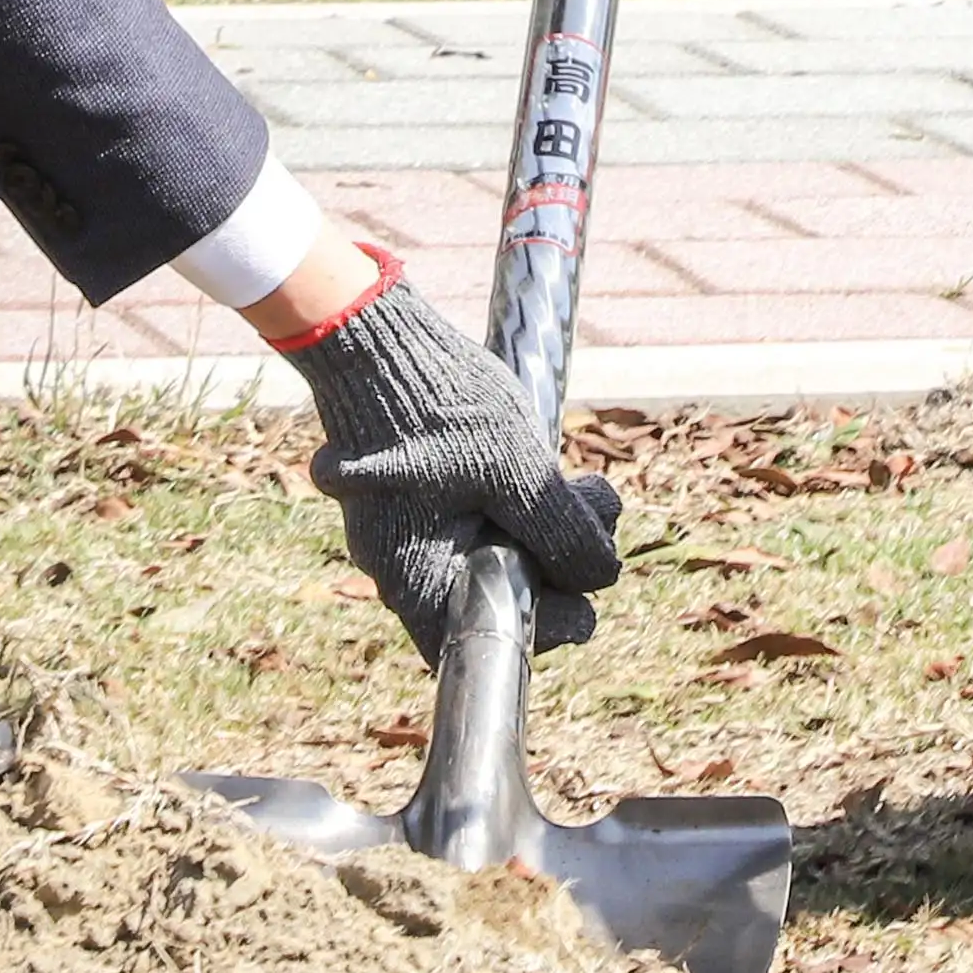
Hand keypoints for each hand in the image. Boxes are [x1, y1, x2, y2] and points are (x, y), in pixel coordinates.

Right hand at [274, 264, 624, 661]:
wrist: (370, 333)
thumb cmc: (437, 404)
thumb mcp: (516, 471)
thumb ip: (562, 533)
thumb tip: (602, 577)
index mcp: (413, 576)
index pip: (483, 639)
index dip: (544, 622)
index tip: (585, 586)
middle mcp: (397, 564)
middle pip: (491, 594)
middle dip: (555, 562)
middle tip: (593, 513)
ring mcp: (399, 526)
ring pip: (488, 552)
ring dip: (542, 526)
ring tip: (582, 484)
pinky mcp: (409, 492)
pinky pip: (471, 519)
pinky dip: (513, 502)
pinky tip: (543, 466)